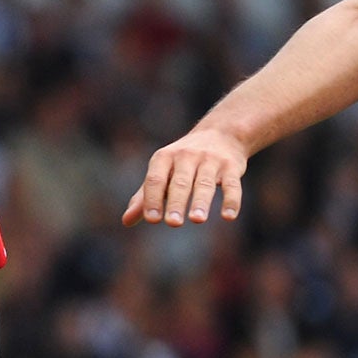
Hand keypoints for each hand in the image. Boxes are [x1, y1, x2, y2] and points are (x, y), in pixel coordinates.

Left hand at [124, 127, 247, 226]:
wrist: (222, 133)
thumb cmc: (184, 161)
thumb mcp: (163, 172)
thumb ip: (145, 196)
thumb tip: (126, 221)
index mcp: (165, 158)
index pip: (156, 179)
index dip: (152, 198)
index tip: (151, 219)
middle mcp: (187, 156)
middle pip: (180, 182)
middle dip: (176, 202)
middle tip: (173, 223)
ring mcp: (210, 161)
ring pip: (205, 184)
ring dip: (201, 202)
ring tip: (197, 220)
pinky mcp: (231, 167)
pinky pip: (232, 185)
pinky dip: (231, 200)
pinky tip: (228, 216)